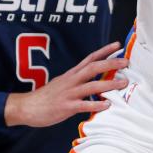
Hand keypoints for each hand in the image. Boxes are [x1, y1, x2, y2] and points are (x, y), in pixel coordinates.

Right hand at [4, 42, 127, 126]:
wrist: (26, 107)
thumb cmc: (45, 97)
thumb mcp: (61, 83)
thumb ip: (76, 81)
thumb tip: (90, 80)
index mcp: (71, 74)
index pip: (90, 58)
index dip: (104, 51)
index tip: (118, 45)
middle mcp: (71, 81)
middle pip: (93, 67)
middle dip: (111, 63)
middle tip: (126, 61)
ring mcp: (69, 93)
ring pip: (92, 85)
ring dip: (109, 83)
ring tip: (123, 83)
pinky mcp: (65, 106)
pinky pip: (83, 105)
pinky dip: (96, 105)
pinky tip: (107, 105)